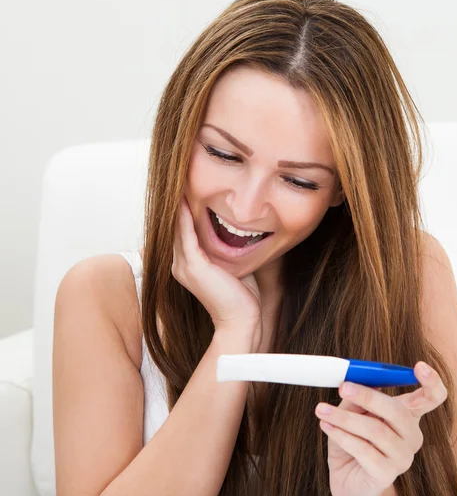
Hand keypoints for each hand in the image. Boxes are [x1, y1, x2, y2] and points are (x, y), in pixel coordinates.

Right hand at [172, 193, 262, 343]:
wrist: (242, 320)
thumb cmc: (242, 295)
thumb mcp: (232, 264)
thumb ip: (227, 247)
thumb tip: (238, 227)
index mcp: (188, 264)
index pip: (182, 230)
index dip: (184, 208)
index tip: (189, 186)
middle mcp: (180, 264)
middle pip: (175, 226)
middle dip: (178, 201)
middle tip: (181, 176)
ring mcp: (184, 266)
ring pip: (177, 227)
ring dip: (179, 204)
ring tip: (180, 181)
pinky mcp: (193, 267)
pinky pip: (186, 234)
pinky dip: (185, 216)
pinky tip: (186, 198)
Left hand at [314, 361, 446, 495]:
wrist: (346, 480)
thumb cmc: (353, 440)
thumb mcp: (352, 412)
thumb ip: (356, 397)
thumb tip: (352, 381)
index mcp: (408, 415)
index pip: (432, 397)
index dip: (431, 381)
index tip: (419, 366)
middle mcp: (411, 435)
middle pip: (397, 411)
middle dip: (368, 396)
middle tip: (343, 387)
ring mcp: (402, 457)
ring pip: (375, 430)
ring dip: (345, 417)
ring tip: (322, 409)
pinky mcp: (386, 474)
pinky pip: (363, 450)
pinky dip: (341, 435)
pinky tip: (327, 426)